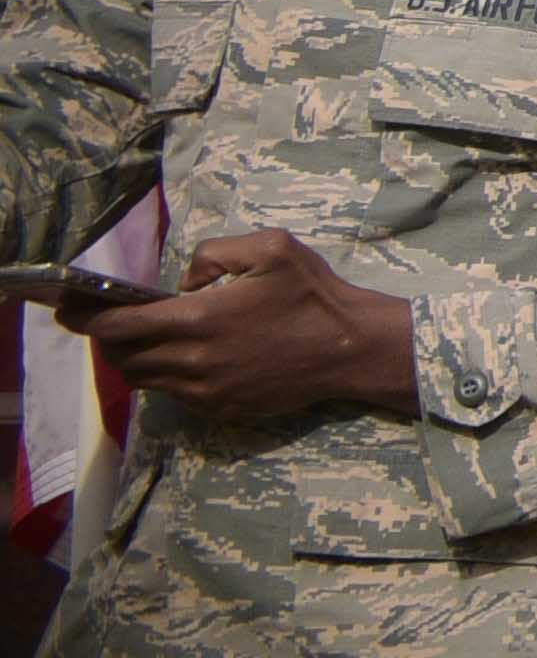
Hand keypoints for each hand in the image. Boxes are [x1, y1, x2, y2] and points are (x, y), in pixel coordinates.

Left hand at [86, 229, 411, 423]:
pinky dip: (168, 374)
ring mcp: (202, 392)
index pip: (118, 326)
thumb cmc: (312, 294)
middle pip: (121, 357)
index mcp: (198, 320)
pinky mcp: (216, 410)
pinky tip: (189, 356)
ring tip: (146, 338)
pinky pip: (173, 394)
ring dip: (134, 358)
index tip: (66, 310)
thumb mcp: (271, 247)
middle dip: (107, 339)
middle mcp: (190, 362)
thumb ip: (214, 252)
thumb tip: (185, 280)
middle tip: (111, 321)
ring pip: (143, 378)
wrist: (349, 349)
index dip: (86, 319)